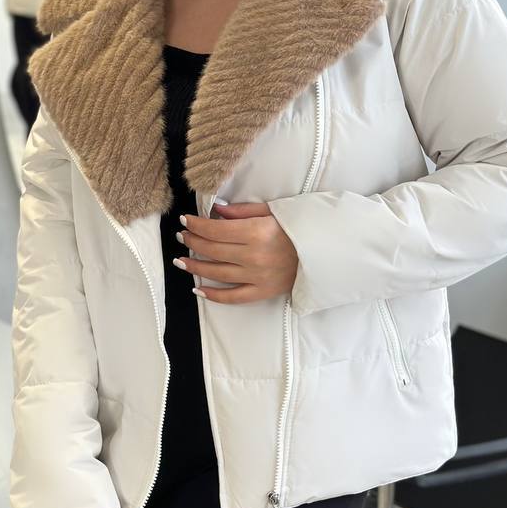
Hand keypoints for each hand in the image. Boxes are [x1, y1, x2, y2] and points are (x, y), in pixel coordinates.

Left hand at [175, 200, 298, 303]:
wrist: (326, 251)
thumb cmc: (299, 227)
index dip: (196, 225)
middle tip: (182, 236)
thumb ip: (242, 211)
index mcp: (256, 232)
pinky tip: (198, 289)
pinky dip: (213, 295)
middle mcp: (254, 256)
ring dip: (195, 266)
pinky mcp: (263, 292)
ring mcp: (257, 276)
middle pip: (212, 250)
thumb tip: (215, 210)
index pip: (215, 230)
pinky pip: (233, 297)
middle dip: (193, 242)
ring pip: (217, 272)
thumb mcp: (272, 210)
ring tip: (181, 261)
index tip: (185, 220)